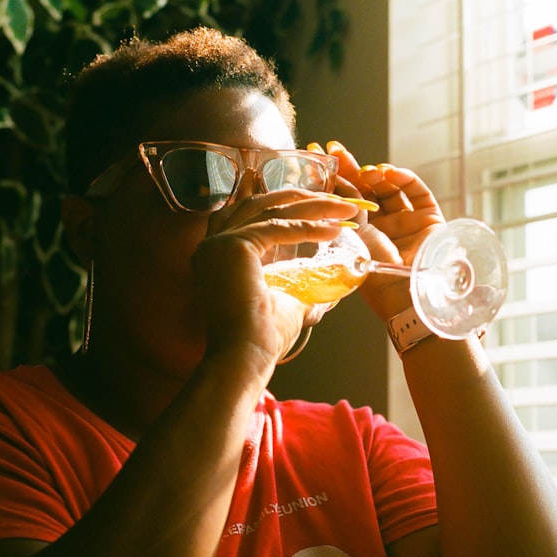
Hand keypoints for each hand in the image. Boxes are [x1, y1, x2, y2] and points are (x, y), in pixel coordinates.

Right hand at [191, 185, 359, 372]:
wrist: (244, 358)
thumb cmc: (261, 338)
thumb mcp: (287, 302)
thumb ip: (304, 290)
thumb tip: (332, 291)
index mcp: (219, 253)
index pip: (255, 215)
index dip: (289, 207)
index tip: (322, 208)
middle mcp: (213, 243)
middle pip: (262, 204)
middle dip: (303, 198)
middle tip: (337, 202)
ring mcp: (219, 242)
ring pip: (271, 210)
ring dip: (311, 206)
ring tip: (343, 209)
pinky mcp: (233, 246)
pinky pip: (277, 228)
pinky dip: (308, 227)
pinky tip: (334, 230)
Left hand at [310, 141, 446, 318]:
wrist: (409, 296)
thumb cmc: (376, 276)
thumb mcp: (353, 239)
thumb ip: (344, 210)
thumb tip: (327, 183)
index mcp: (361, 236)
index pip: (344, 201)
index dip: (332, 179)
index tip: (316, 157)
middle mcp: (383, 228)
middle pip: (366, 191)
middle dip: (350, 168)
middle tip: (335, 149)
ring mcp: (406, 223)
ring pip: (390, 189)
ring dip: (377, 175)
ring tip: (367, 171)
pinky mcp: (429, 220)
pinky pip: (418, 193)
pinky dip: (405, 179)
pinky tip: (389, 172)